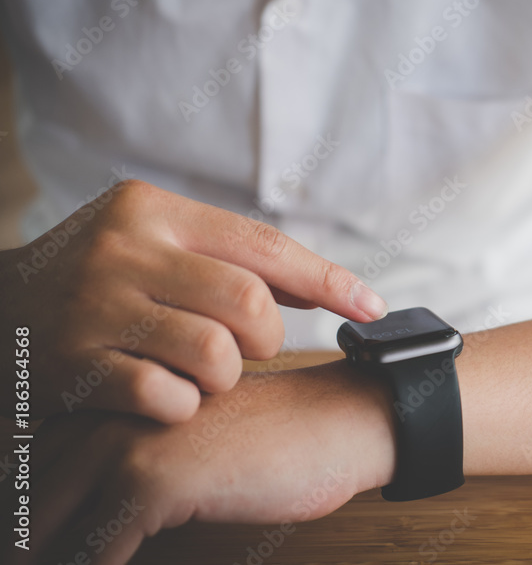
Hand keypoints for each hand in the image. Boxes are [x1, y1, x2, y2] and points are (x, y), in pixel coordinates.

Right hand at [0, 179, 387, 422]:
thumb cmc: (98, 283)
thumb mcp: (152, 246)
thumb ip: (229, 261)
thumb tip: (324, 285)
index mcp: (152, 209)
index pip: (265, 245)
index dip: (329, 280)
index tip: (375, 308)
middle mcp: (123, 248)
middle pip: (250, 303)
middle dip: (266, 338)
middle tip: (245, 348)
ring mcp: (94, 306)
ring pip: (217, 355)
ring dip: (224, 377)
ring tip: (199, 373)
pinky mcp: (73, 366)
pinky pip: (169, 398)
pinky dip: (182, 406)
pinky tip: (163, 397)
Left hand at [7, 361, 394, 564]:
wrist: (340, 424)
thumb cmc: (276, 440)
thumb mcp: (186, 447)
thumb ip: (131, 465)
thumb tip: (74, 524)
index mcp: (111, 394)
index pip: (33, 467)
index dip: (35, 515)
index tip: (42, 542)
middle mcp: (106, 409)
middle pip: (29, 497)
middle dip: (35, 541)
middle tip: (50, 558)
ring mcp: (125, 440)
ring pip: (46, 529)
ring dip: (54, 556)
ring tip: (69, 563)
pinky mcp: (152, 478)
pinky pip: (93, 552)